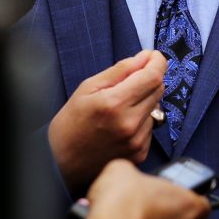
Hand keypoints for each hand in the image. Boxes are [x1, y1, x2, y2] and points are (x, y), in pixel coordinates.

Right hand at [49, 49, 166, 193]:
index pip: (153, 76)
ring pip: (156, 108)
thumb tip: (144, 58)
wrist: (60, 162)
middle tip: (133, 77)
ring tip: (121, 107)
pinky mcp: (140, 154)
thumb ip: (120, 70)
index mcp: (115, 103)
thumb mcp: (88, 87)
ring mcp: (136, 142)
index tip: (153, 56)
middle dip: (150, 78)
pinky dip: (142, 120)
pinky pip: (151, 127)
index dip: (157, 62)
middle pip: (158, 90)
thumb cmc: (71, 122)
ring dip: (145, 101)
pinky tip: (122, 124)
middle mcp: (130, 124)